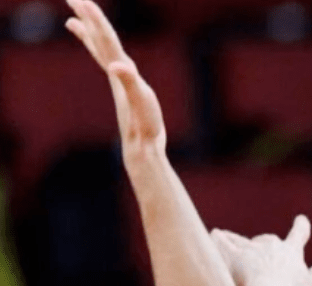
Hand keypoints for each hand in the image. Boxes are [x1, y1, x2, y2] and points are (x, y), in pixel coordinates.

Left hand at [66, 0, 165, 154]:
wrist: (141, 149)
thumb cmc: (144, 126)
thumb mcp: (142, 102)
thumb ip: (129, 82)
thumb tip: (115, 65)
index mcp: (122, 72)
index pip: (107, 40)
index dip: (96, 20)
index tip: (83, 1)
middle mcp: (117, 74)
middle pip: (99, 41)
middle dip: (88, 19)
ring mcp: (120, 83)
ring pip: (102, 52)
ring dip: (89, 34)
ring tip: (72, 21)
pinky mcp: (125, 92)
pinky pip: (110, 66)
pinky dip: (103, 55)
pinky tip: (103, 55)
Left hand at [211, 215, 311, 285]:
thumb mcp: (310, 284)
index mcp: (292, 251)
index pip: (299, 235)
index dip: (300, 227)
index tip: (301, 220)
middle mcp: (272, 247)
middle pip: (268, 240)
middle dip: (266, 242)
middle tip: (263, 244)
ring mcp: (253, 251)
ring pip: (244, 242)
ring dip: (235, 239)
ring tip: (225, 234)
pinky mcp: (236, 258)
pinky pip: (226, 246)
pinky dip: (220, 240)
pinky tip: (214, 234)